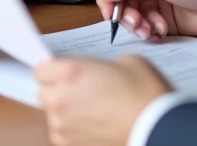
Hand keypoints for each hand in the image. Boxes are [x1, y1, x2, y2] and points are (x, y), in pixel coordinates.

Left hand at [35, 56, 169, 145]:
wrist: (156, 127)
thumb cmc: (145, 94)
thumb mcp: (126, 62)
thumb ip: (101, 66)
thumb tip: (97, 74)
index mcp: (70, 73)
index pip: (41, 69)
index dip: (54, 69)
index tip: (64, 71)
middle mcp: (61, 99)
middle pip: (43, 92)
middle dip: (59, 89)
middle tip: (83, 89)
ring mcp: (64, 126)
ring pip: (53, 115)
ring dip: (66, 110)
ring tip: (94, 109)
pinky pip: (63, 134)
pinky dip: (74, 129)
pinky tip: (96, 124)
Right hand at [92, 0, 196, 39]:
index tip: (109, 7)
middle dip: (123, 13)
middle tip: (136, 22)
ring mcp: (149, 0)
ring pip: (127, 16)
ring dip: (136, 25)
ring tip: (151, 29)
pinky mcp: (157, 19)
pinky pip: (141, 28)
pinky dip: (148, 32)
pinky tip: (162, 30)